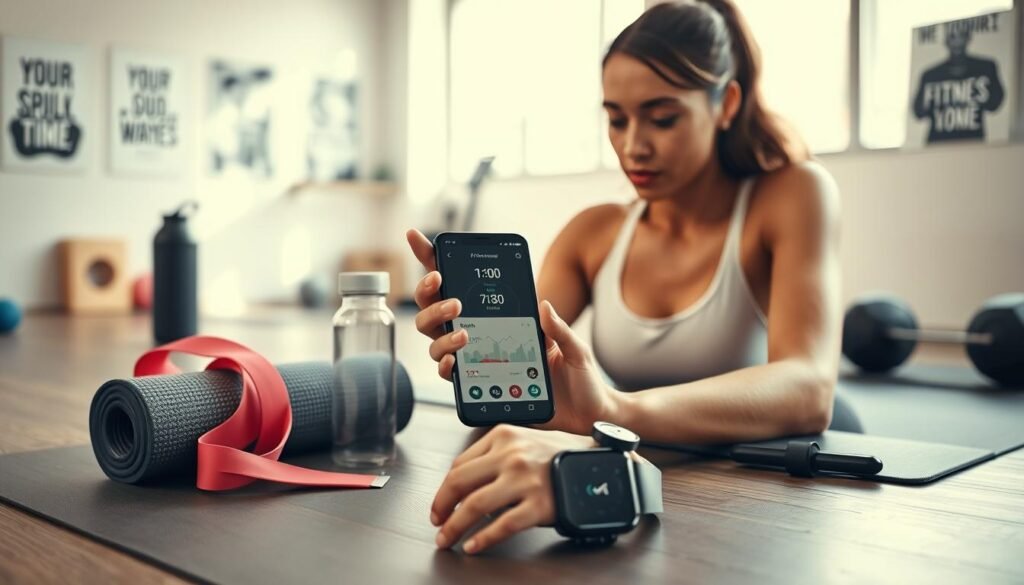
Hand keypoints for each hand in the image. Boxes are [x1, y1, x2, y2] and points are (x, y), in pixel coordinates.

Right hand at [405, 228, 625, 434]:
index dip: (433, 260)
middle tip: (454, 299)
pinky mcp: (476, 385)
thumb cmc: (580, 377)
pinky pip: (448, 373)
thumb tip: (542, 305)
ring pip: (435, 340)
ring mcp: (475, 358)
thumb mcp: (574, 348)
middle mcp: (479, 333)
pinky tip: (455, 363)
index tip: (416, 236)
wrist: (584, 414)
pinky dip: (446, 366)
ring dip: (441, 332)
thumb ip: (559, 329)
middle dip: (431, 298)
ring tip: (464, 332)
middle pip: (434, 310)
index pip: (459, 282)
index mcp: (499, 315)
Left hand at [430, 425, 593, 553]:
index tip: (440, 505)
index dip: (444, 490)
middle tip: (437, 524)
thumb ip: (496, 455)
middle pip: (460, 483)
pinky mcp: (539, 504)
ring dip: (454, 526)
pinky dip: (482, 539)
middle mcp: (511, 455)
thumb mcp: (526, 440)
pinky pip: (502, 525)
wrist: (601, 465)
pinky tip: (473, 546)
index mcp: (503, 435)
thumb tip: (464, 484)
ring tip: (447, 539)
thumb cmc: (562, 454)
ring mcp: (525, 480)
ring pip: (475, 505)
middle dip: (442, 508)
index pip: (460, 465)